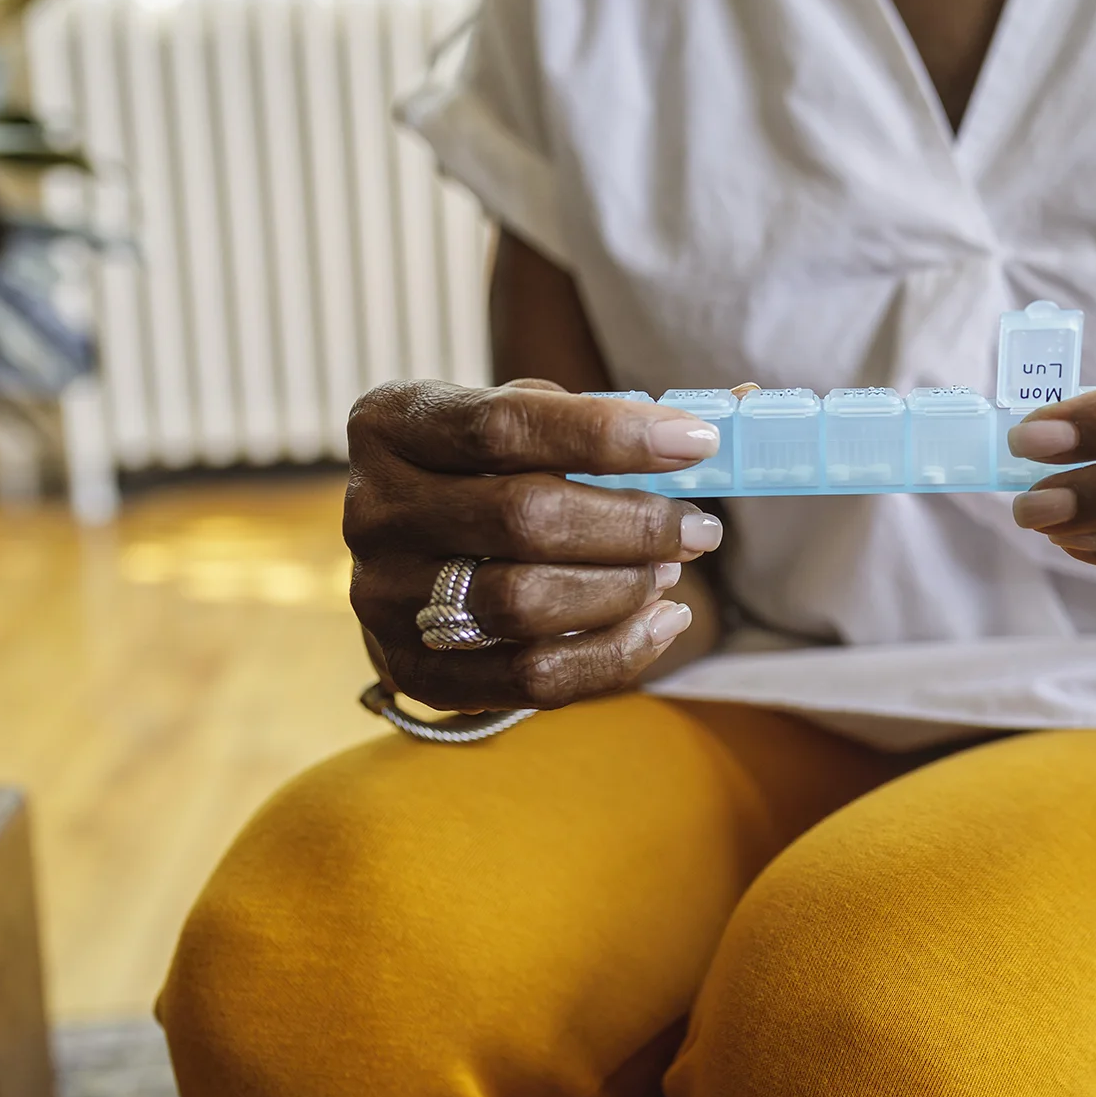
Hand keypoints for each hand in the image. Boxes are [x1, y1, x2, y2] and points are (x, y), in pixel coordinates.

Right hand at [343, 379, 724, 711]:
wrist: (418, 557)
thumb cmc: (490, 473)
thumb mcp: (521, 422)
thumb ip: (596, 418)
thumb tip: (721, 419)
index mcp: (393, 424)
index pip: (505, 425)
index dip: (609, 435)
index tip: (696, 443)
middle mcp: (373, 509)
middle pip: (523, 518)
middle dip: (633, 525)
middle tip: (699, 528)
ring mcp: (383, 596)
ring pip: (525, 603)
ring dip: (623, 589)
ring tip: (672, 571)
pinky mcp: (413, 669)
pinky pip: (528, 678)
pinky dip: (612, 654)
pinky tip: (661, 623)